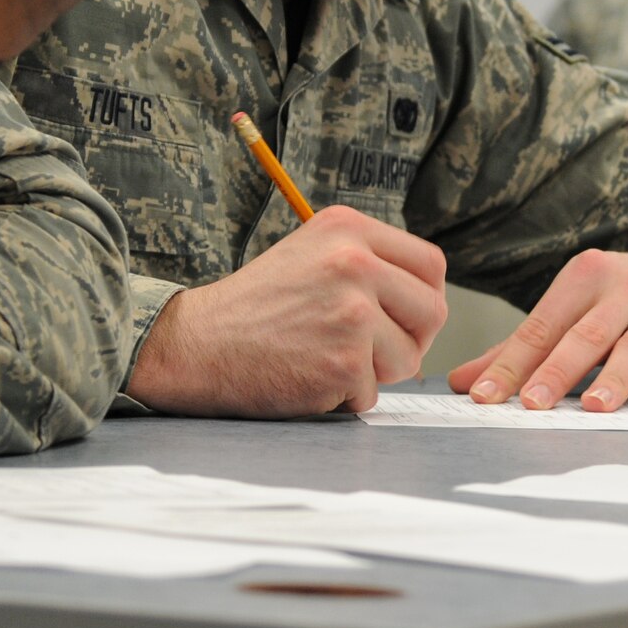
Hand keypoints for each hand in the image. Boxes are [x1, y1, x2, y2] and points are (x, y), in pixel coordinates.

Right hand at [126, 206, 447, 415]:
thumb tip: (424, 295)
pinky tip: (306, 378)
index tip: (400, 319)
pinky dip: (343, 398)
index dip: (421, 300)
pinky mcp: (345, 361)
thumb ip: (366, 262)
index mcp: (348, 229)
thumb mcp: (309, 254)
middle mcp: (355, 262)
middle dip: (409, 341)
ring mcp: (352, 312)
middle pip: (432, 312)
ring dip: (374, 374)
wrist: (196, 344)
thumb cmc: (253, 308)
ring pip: (407, 359)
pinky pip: (372, 395)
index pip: (430, 265)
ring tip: (325, 360)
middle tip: (370, 352)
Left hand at [447, 249, 627, 412]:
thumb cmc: (620, 299)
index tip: (484, 396)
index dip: (511, 363)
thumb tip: (463, 382)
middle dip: (556, 370)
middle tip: (532, 404)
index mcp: (583, 278)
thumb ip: (520, 347)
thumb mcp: (573, 308)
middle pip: (586, 334)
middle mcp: (625, 288)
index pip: (540, 326)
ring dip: (615, 377)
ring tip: (593, 407)